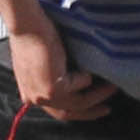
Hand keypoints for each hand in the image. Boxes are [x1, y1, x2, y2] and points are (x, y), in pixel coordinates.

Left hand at [0, 0, 113, 122]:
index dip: (79, 112)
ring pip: (78, 102)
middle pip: (68, 113)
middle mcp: (36, 99)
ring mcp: (43, 96)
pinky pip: (81, 85)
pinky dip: (87, 76)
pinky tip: (90, 66)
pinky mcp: (53, 89)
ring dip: (97, 95)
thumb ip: (57, 77)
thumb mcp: (46, 63)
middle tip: (107, 108)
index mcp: (31, 94)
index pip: (58, 111)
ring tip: (112, 86)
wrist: (27, 25)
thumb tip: (82, 83)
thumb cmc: (35, 35)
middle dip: (91, 112)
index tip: (96, 108)